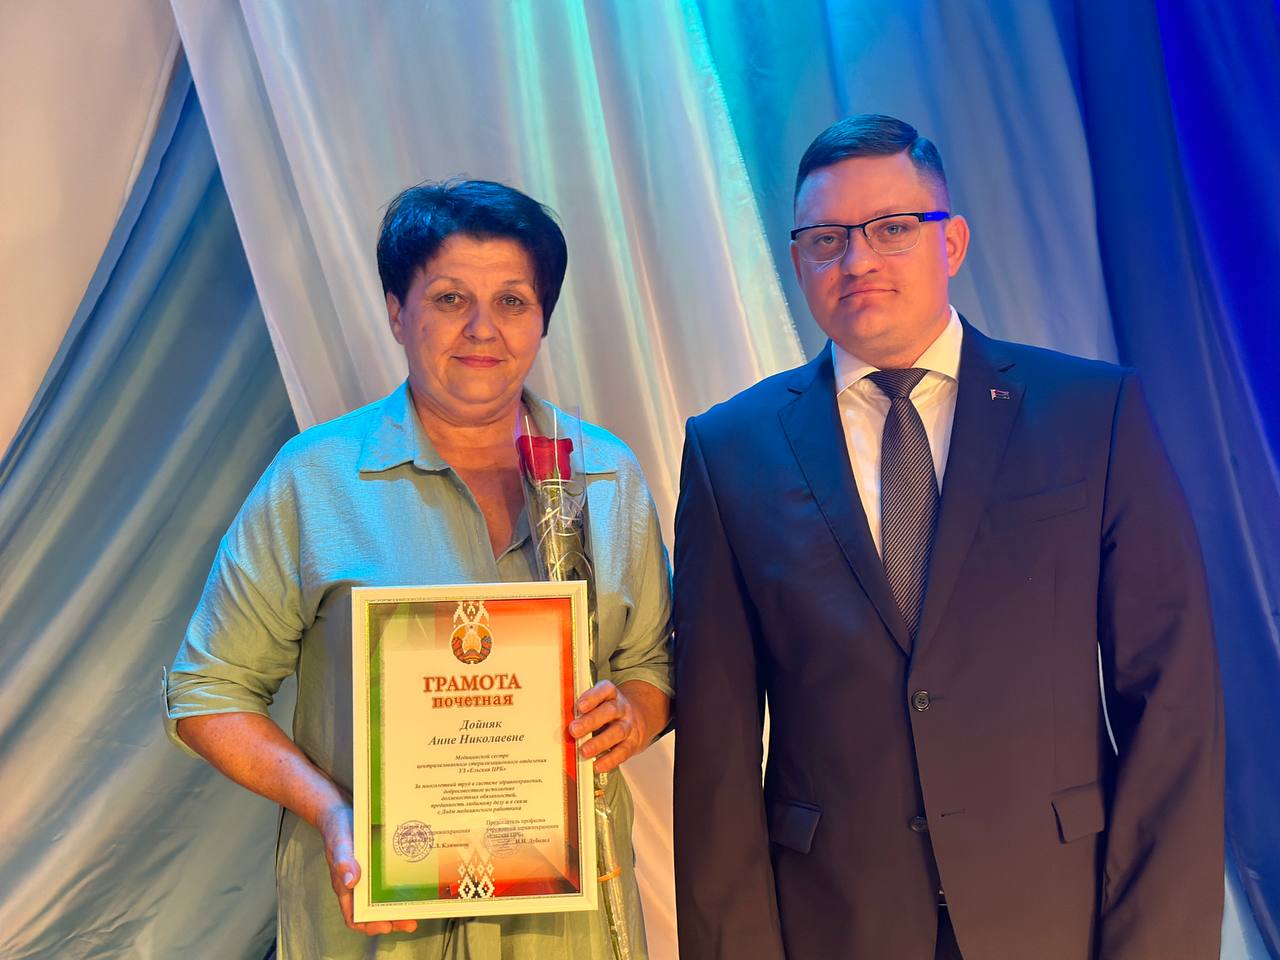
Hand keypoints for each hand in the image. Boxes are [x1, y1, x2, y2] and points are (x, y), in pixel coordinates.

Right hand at [318, 803, 418, 935]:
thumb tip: (352, 882)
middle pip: (374, 911)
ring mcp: (370, 876)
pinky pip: (392, 880)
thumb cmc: (337, 830)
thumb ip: (343, 862)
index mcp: (346, 887)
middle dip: (392, 919)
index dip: (369, 925)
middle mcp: (359, 886)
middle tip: (410, 922)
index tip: (385, 926)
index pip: (354, 916)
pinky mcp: (380, 865)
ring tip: (417, 908)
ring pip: (386, 898)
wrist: (342, 812)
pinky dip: (402, 886)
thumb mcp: (339, 844)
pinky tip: (416, 885)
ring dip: (400, 905)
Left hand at [568, 680, 648, 773]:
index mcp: (611, 695)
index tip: (579, 706)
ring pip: (617, 732)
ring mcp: (628, 726)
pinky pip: (622, 752)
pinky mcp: (632, 743)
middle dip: (591, 721)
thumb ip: (582, 710)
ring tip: (584, 750)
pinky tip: (597, 764)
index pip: (605, 690)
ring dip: (599, 742)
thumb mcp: (598, 703)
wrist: (636, 720)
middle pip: (609, 711)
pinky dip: (609, 760)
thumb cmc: (608, 712)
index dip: (592, 697)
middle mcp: (621, 708)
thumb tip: (561, 720)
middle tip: (574, 730)